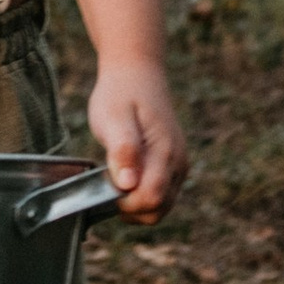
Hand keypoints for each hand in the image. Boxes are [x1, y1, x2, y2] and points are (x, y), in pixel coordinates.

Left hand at [87, 62, 185, 223]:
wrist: (137, 74)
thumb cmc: (120, 94)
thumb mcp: (113, 116)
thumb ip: (123, 149)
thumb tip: (128, 184)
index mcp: (164, 151)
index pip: (152, 198)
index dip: (126, 203)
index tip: (105, 187)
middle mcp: (177, 163)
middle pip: (159, 209)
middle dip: (130, 208)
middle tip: (106, 184)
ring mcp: (178, 166)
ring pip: (161, 207)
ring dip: (135, 205)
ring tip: (113, 179)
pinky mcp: (174, 167)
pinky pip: (162, 196)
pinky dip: (142, 197)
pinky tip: (123, 178)